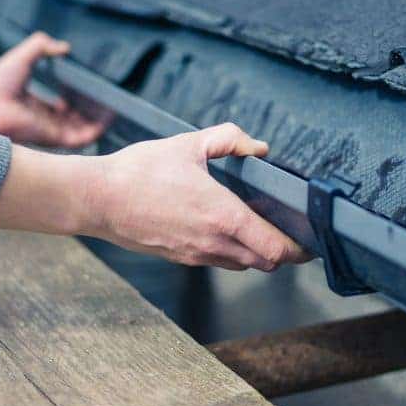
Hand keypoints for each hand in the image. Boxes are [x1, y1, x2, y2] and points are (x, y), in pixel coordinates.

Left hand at [0, 32, 105, 146]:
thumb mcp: (22, 56)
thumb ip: (41, 46)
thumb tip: (63, 46)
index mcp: (31, 105)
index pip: (57, 108)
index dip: (73, 100)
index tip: (86, 91)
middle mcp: (41, 120)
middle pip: (71, 120)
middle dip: (89, 113)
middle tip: (105, 102)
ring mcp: (48, 131)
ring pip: (80, 130)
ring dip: (97, 122)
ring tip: (113, 109)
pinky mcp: (54, 138)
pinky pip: (81, 139)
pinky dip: (96, 130)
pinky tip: (107, 119)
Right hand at [79, 123, 311, 270]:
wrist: (97, 200)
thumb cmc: (139, 172)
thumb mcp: (188, 144)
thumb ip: (229, 140)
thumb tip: (258, 147)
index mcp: (222, 215)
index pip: (275, 248)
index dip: (298, 248)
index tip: (309, 238)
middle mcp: (213, 242)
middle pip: (266, 262)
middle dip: (282, 250)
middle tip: (289, 230)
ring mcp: (196, 254)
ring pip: (243, 265)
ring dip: (256, 252)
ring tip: (258, 228)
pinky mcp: (180, 258)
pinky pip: (218, 261)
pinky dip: (232, 251)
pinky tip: (224, 228)